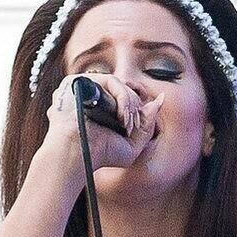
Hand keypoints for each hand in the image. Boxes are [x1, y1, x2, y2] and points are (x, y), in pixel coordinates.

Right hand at [43, 72, 161, 173]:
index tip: (140, 117)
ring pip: (120, 84)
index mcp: (101, 107)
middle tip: (129, 127)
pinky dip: (122, 96)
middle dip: (134, 109)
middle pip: (125, 89)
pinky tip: (120, 115)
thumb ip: (147, 124)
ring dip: (129, 105)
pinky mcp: (78, 81)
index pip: (126, 94)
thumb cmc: (99, 155)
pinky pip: (111, 81)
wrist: (76, 154)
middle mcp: (92, 95)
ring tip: (124, 124)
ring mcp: (84, 87)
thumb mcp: (131, 146)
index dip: (136, 103)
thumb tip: (160, 99)